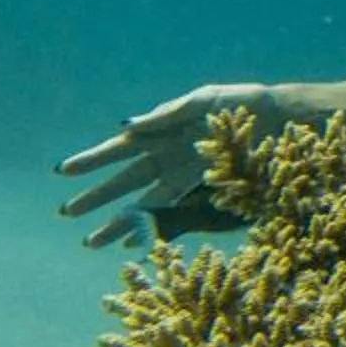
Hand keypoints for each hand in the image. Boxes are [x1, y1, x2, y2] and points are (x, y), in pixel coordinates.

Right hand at [56, 82, 279, 250]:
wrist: (282, 122)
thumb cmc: (242, 105)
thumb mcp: (204, 101)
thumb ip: (166, 115)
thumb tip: (125, 126)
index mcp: (165, 132)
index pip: (120, 149)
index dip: (92, 160)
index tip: (63, 171)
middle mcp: (170, 158)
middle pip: (126, 181)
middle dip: (96, 197)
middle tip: (67, 213)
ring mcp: (186, 178)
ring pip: (144, 204)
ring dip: (117, 222)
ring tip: (91, 243)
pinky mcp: (205, 194)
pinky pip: (173, 214)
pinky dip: (153, 229)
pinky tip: (135, 245)